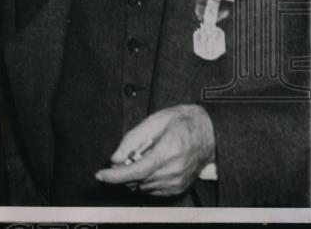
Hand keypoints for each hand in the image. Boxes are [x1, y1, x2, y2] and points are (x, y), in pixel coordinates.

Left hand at [94, 104, 215, 197]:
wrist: (210, 132)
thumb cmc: (182, 121)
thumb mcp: (155, 120)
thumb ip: (132, 140)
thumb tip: (115, 159)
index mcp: (168, 152)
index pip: (136, 171)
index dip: (116, 175)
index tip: (100, 175)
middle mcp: (174, 171)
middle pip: (137, 181)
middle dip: (123, 171)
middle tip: (127, 153)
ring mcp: (178, 182)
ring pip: (143, 187)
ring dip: (134, 175)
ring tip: (145, 154)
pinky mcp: (179, 188)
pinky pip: (153, 190)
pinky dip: (144, 180)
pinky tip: (150, 164)